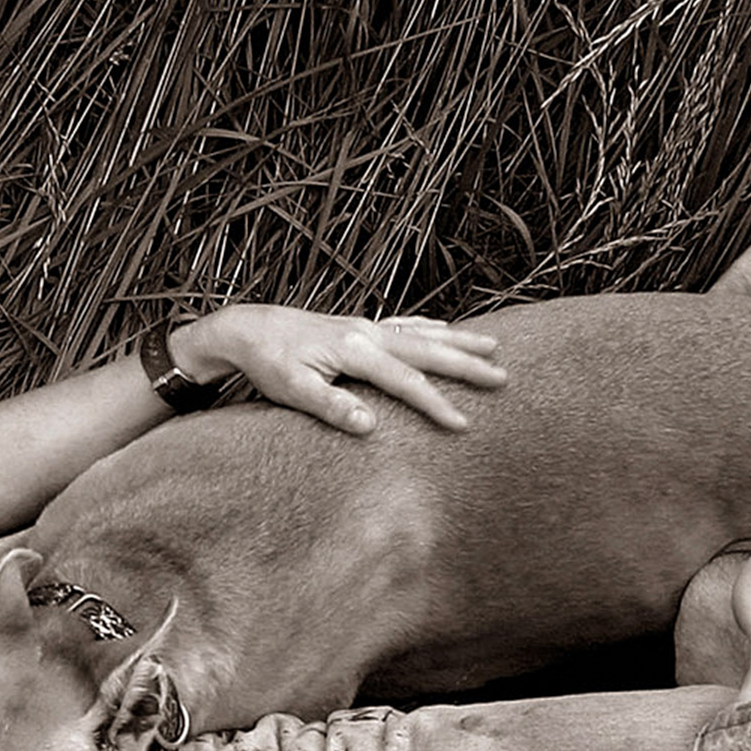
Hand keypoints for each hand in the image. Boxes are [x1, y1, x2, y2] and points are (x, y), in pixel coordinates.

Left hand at [177, 306, 505, 433]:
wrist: (247, 328)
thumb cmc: (268, 363)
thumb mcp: (292, 391)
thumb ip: (331, 406)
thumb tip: (370, 426)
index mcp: (355, 351)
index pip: (406, 382)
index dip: (436, 404)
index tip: (463, 425)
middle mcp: (367, 333)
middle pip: (428, 350)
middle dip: (468, 364)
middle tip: (504, 377)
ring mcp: (365, 326)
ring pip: (423, 333)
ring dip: (459, 340)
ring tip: (494, 346)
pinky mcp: (359, 326)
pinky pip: (405, 325)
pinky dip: (430, 327)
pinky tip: (445, 328)